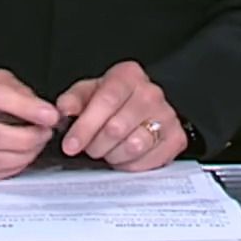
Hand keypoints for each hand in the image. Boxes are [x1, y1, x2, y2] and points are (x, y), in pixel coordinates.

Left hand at [56, 60, 186, 169]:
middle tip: (90, 146)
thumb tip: (64, 110)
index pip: (105, 101)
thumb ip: (73, 100)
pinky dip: (131, 164)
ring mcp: (167, 115)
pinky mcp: (176, 138)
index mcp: (128, 75)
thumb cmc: (113, 99)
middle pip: (116, 128)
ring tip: (108, 149)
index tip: (70, 145)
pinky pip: (148, 161)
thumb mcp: (89, 92)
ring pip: (133, 146)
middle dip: (96, 144)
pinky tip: (125, 155)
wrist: (142, 105)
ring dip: (113, 155)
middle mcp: (151, 92)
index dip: (85, 127)